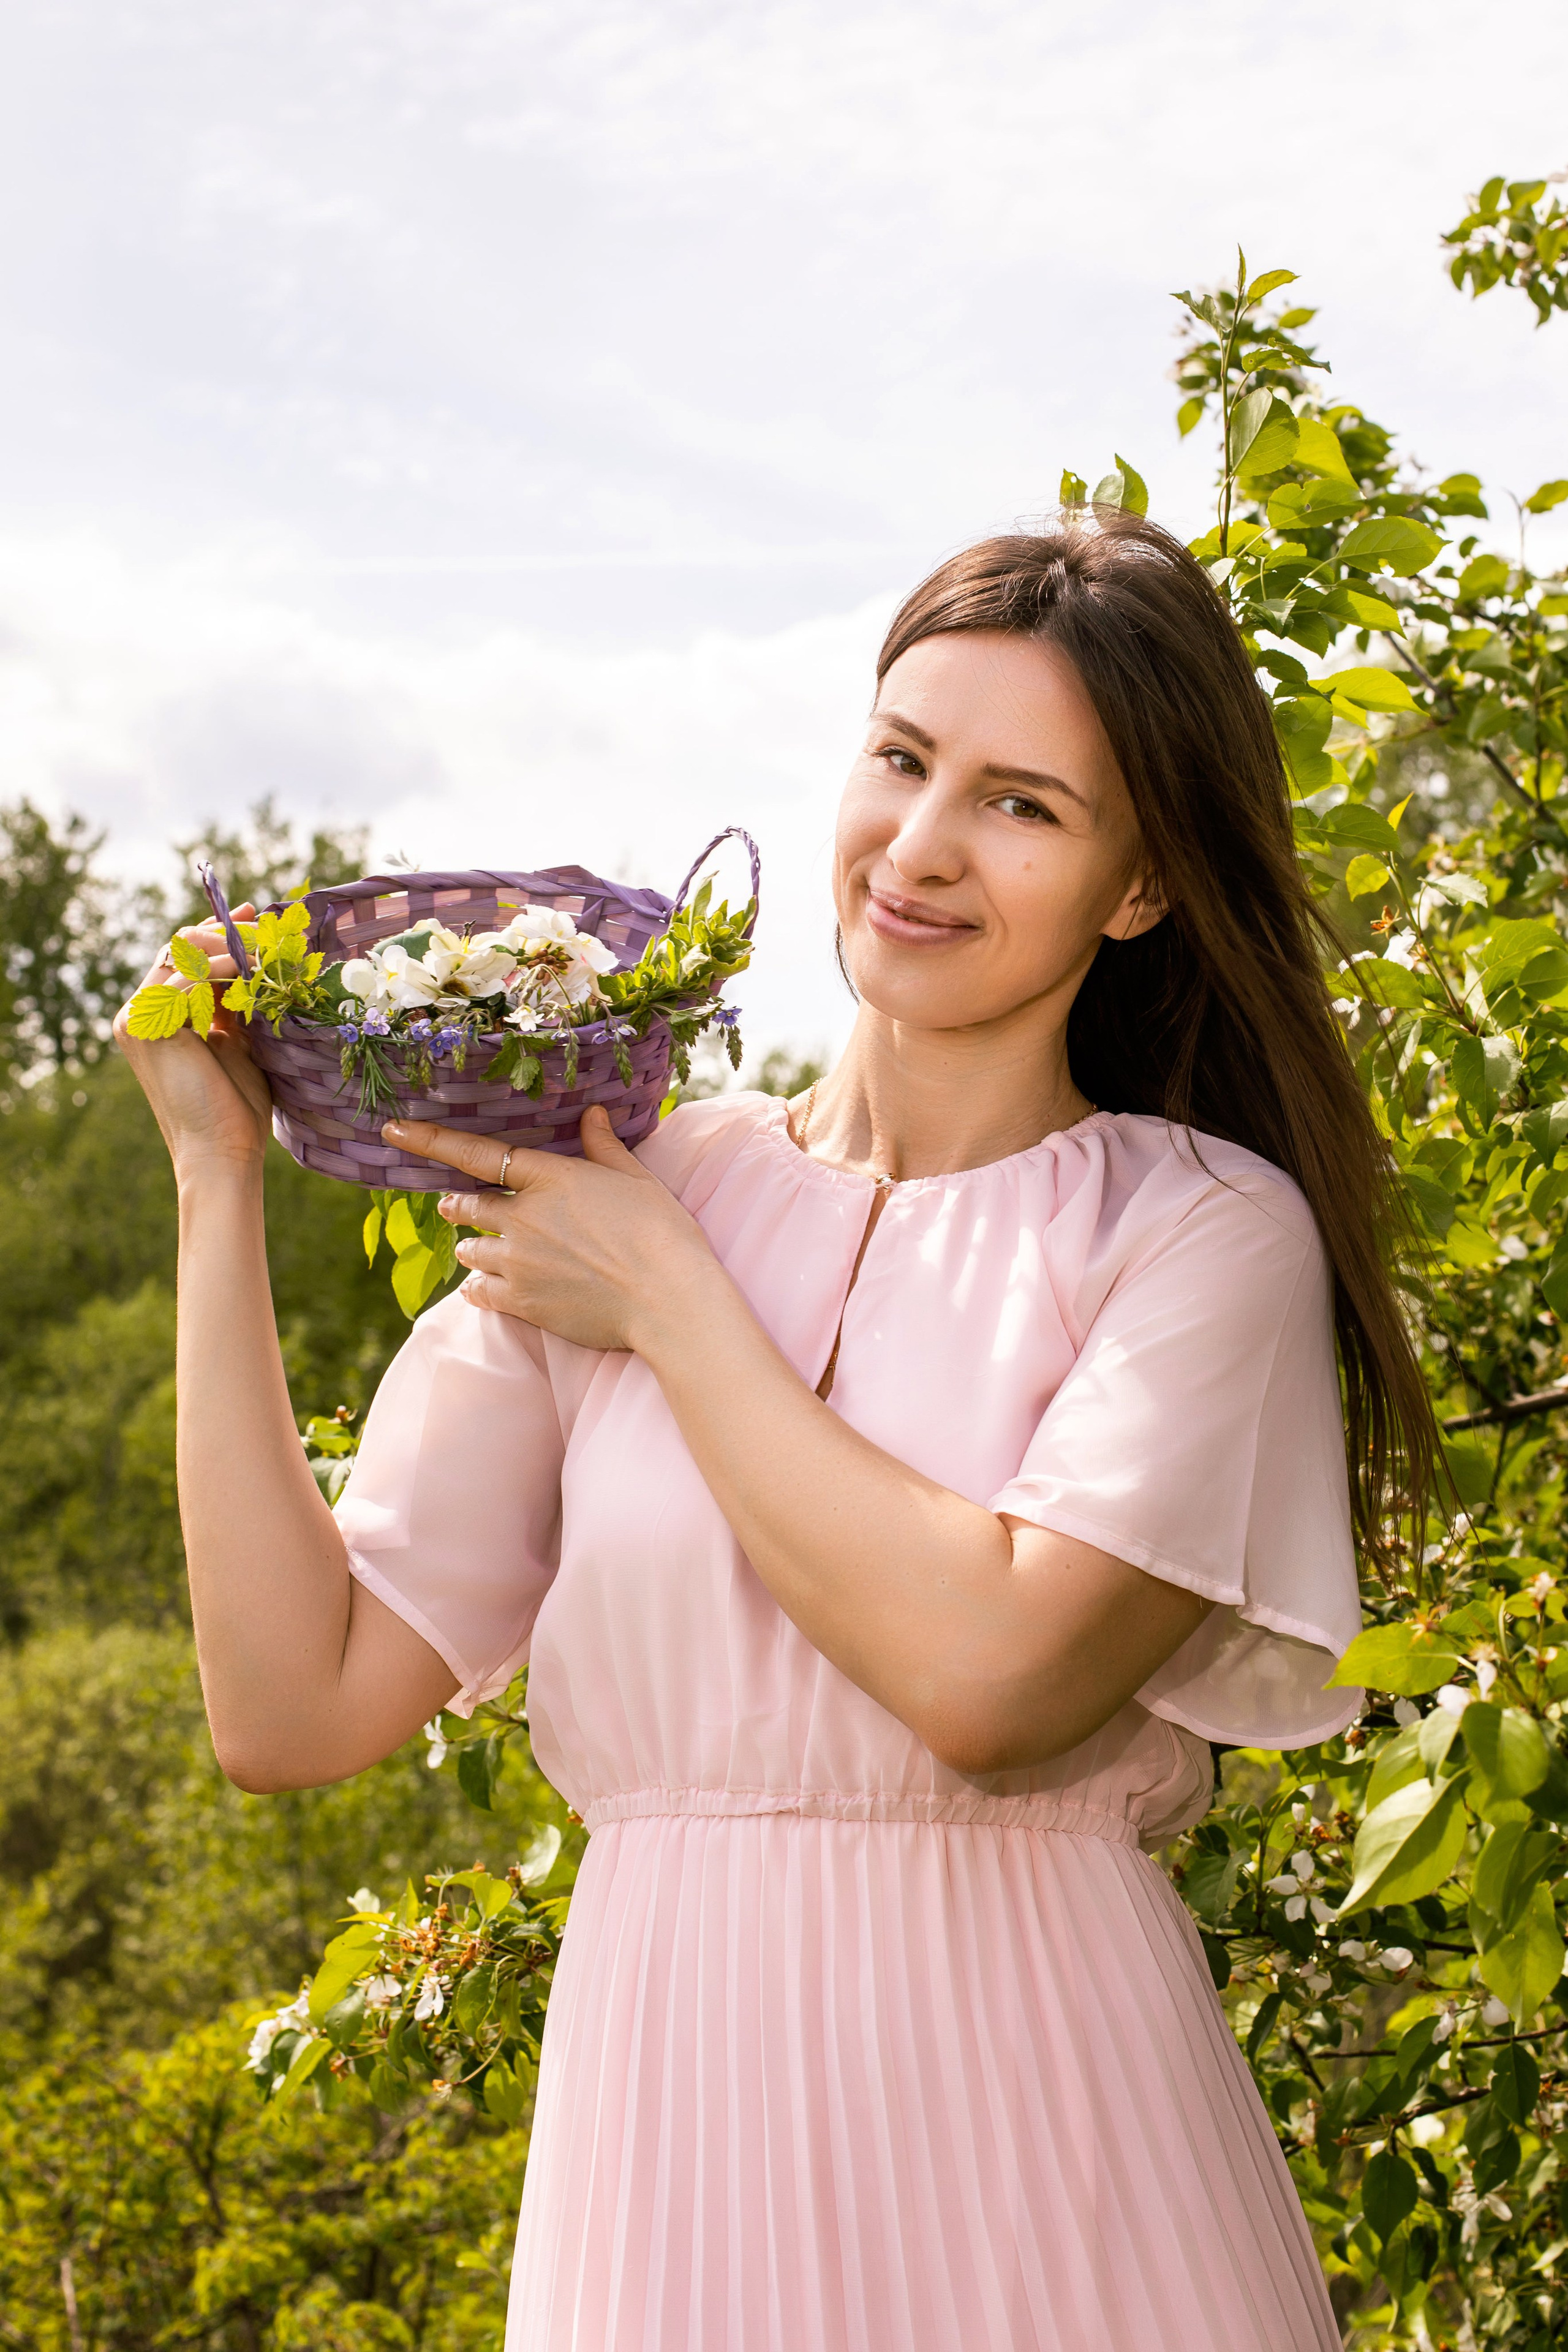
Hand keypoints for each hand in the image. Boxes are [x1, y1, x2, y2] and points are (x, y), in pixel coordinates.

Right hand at [114, 907, 273, 1177]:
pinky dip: (219, 966)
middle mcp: (140, 1013)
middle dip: (223, 932)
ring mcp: (138, 1019)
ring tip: (266, 950)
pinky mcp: (146, 1027)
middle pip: (179, 947)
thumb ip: (234, 1003)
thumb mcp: (238, 1041)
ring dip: (227, 946)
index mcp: (159, 1016)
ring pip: (181, 954)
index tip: (252, 917)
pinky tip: (249, 969)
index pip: (183, 956)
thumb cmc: (236, 1107)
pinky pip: (184, 977)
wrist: (221, 1152)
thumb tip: (251, 960)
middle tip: (263, 927)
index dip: (217, 933)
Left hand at [384, 1104, 719, 1353]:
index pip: (477, 1153)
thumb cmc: (662, 1235)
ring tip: (481, 1251)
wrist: (669, 1301)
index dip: (430, 1139)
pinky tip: (482, 1289)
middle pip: (467, 1205)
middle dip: (457, 1204)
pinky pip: (478, 1292)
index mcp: (550, 1178)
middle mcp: (524, 1218)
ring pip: (469, 1250)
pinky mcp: (522, 1303)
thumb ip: (604, 1146)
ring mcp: (518, 1263)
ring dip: (471, 1247)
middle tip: (452, 1205)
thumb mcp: (637, 1180)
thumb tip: (591, 1114)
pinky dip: (477, 1288)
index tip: (393, 1128)